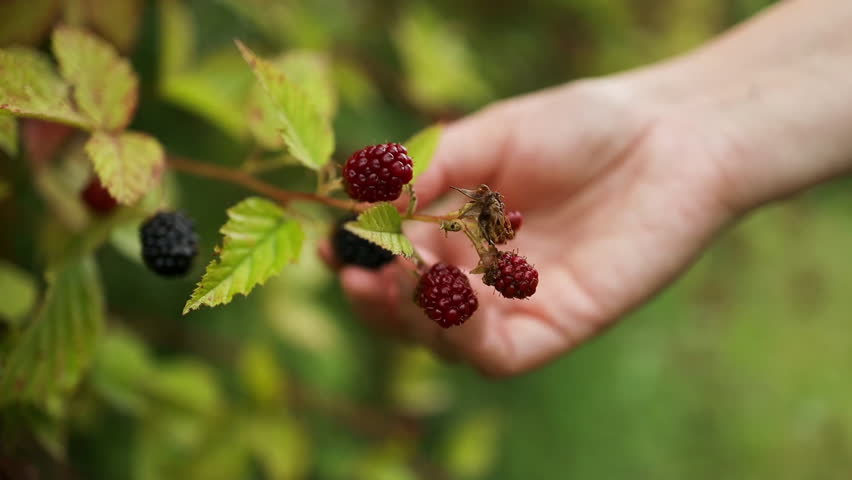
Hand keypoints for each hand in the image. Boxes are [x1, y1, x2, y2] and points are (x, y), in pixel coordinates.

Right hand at [327, 79, 735, 374]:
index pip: (394, 259)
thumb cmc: (582, 127)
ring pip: (445, 341)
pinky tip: (451, 293)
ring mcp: (518, 304)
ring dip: (413, 317)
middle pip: (411, 311)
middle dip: (378, 298)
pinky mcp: (557, 327)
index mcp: (459, 229)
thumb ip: (430, 169)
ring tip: (404, 276)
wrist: (671, 137)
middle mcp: (482, 274)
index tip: (332, 245)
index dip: (359, 259)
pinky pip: (496, 354)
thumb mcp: (490, 137)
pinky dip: (462, 335)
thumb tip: (360, 196)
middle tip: (361, 272)